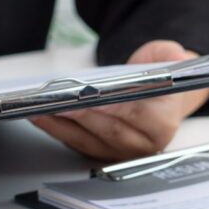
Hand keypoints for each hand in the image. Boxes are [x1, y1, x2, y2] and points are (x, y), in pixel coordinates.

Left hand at [30, 40, 208, 161]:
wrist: (160, 99)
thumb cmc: (160, 78)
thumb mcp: (170, 57)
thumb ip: (170, 54)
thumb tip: (171, 58)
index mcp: (164, 121)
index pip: (135, 112)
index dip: (110, 104)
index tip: (86, 95)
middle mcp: (144, 143)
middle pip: (106, 129)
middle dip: (78, 113)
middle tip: (53, 100)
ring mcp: (122, 152)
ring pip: (87, 139)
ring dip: (59, 123)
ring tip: (37, 106)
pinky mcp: (102, 154)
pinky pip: (76, 143)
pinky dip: (56, 129)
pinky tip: (40, 115)